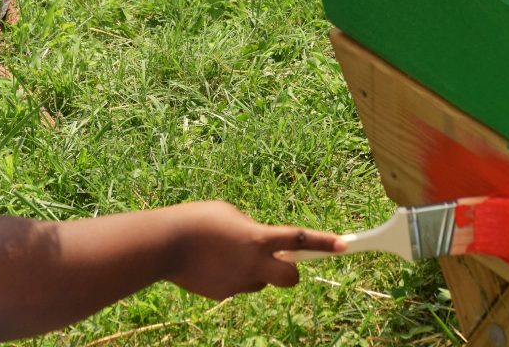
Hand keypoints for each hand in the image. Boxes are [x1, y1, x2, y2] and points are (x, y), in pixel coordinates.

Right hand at [163, 201, 343, 299]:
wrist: (164, 245)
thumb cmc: (196, 220)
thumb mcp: (231, 213)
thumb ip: (251, 228)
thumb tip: (257, 242)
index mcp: (258, 238)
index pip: (299, 240)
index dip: (323, 242)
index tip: (344, 245)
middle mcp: (253, 265)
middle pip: (290, 279)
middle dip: (291, 272)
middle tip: (281, 261)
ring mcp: (238, 283)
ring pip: (258, 281)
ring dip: (254, 270)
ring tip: (225, 252)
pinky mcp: (222, 294)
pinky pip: (235, 285)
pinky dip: (230, 275)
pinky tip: (209, 263)